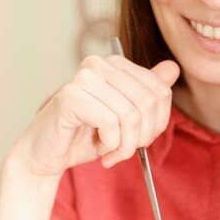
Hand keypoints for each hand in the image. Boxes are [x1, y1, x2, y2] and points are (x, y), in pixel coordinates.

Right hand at [11, 54, 179, 177]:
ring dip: (125, 147)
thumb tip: (172, 68)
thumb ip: (147, 94)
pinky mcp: (71, 97)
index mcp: (116, 65)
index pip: (160, 91)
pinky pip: (110, 124)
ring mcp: (84, 78)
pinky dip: (110, 145)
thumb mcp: (124, 119)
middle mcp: (100, 64)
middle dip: (142, 138)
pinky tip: (100, 150)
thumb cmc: (85, 137)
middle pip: (149, 103)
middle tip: (124, 152)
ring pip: (131, 116)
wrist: (47, 154)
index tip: (140, 140)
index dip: (157, 124)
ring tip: (111, 154)